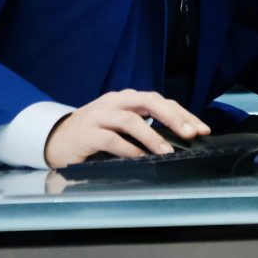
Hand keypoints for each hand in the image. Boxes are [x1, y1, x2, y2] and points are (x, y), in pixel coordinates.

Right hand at [44, 90, 210, 167]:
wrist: (55, 139)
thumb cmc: (93, 133)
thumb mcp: (120, 125)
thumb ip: (143, 126)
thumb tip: (178, 140)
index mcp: (126, 99)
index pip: (159, 101)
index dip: (182, 113)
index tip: (202, 129)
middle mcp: (114, 102)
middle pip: (148, 101)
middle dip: (172, 117)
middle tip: (191, 134)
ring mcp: (99, 115)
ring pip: (130, 120)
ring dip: (152, 136)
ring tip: (167, 152)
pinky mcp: (87, 132)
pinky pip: (111, 139)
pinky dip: (128, 149)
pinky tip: (140, 158)